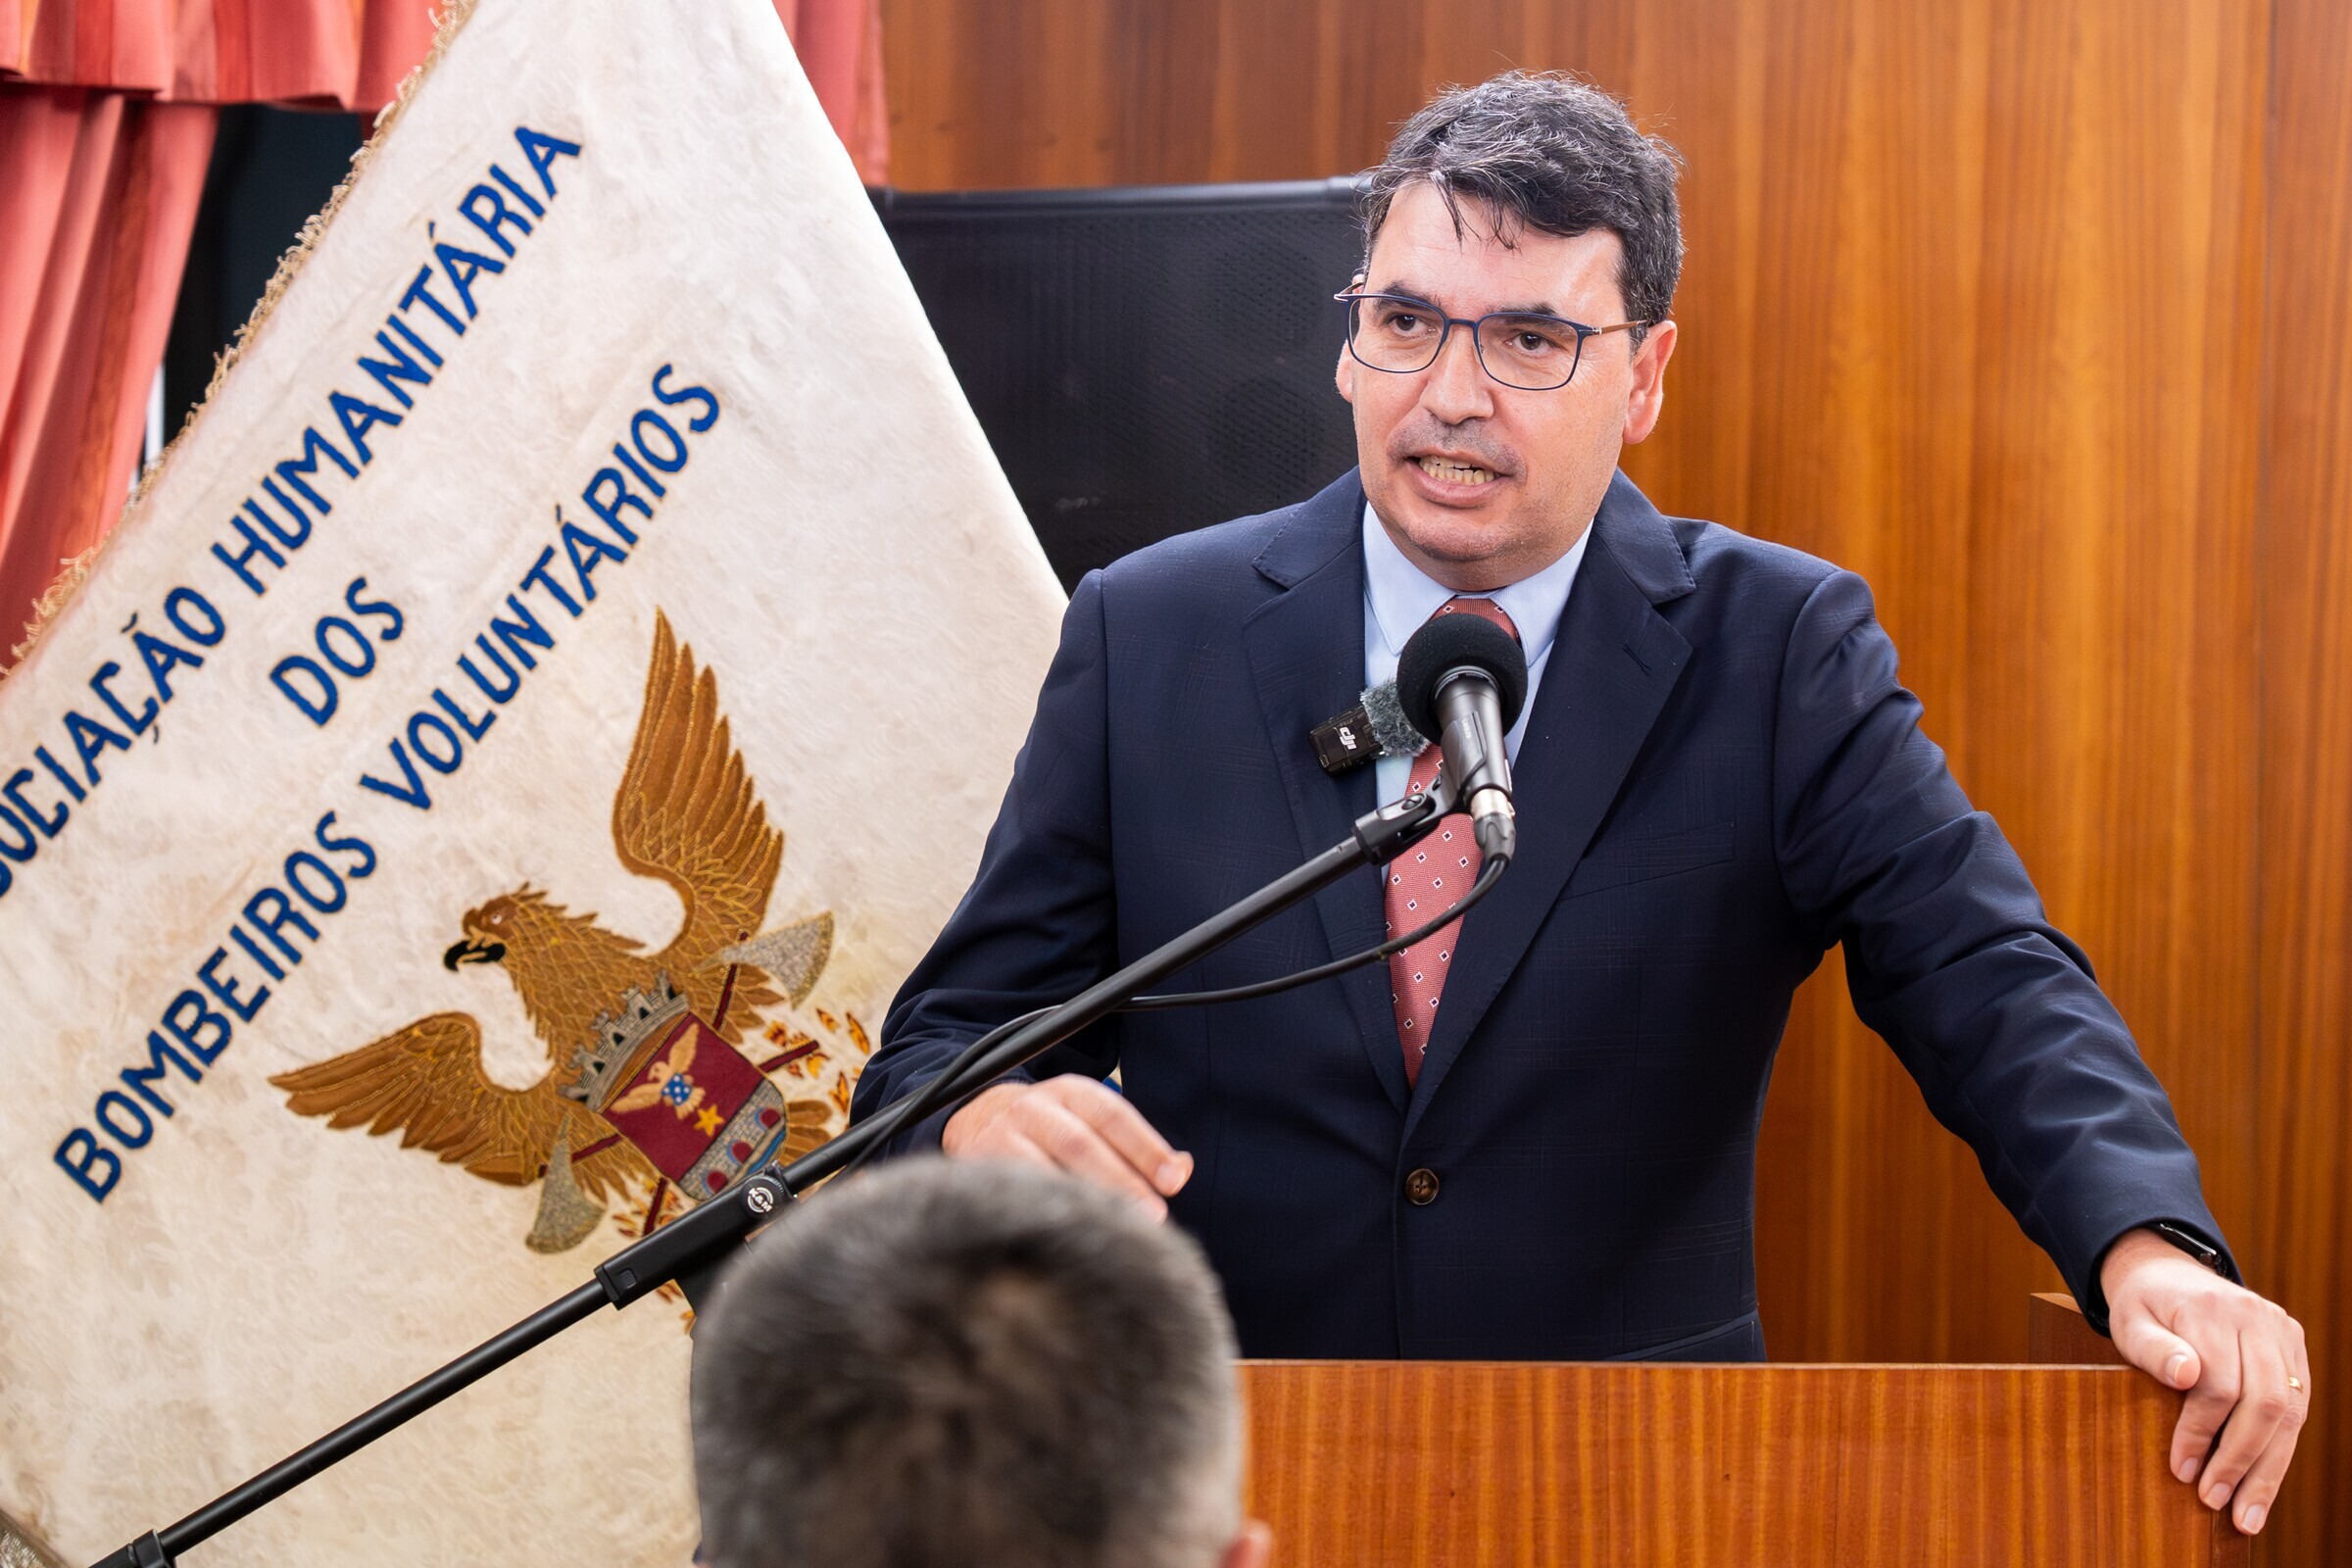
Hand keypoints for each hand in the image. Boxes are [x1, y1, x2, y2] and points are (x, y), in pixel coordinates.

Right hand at [942, 1077, 1192, 1218]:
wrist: (976, 1120)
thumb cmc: (1051, 1130)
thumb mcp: (1090, 1121)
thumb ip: (1135, 1145)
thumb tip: (1183, 1168)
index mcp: (1070, 1092)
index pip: (1113, 1115)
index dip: (1145, 1147)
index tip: (1174, 1179)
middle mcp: (1035, 1108)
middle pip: (1081, 1143)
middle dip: (1120, 1180)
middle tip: (1154, 1216)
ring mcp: (1003, 1136)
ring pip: (1045, 1169)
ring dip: (1083, 1202)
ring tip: (1115, 1232)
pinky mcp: (979, 1166)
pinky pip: (1016, 1193)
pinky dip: (1044, 1215)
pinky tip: (1068, 1237)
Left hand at [2102, 1226, 2309, 1535]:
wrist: (2168, 1274)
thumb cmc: (2143, 1307)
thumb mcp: (2129, 1322)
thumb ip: (2153, 1349)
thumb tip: (2185, 1375)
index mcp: (2213, 1309)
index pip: (2218, 1385)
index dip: (2200, 1433)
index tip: (2181, 1470)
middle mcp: (2257, 1317)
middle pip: (2265, 1403)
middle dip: (2241, 1461)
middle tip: (2215, 1502)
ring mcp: (2281, 1332)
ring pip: (2289, 1411)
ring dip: (2268, 1469)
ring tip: (2246, 1514)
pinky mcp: (2293, 1348)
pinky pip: (2297, 1407)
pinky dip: (2279, 1451)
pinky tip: (2262, 1485)